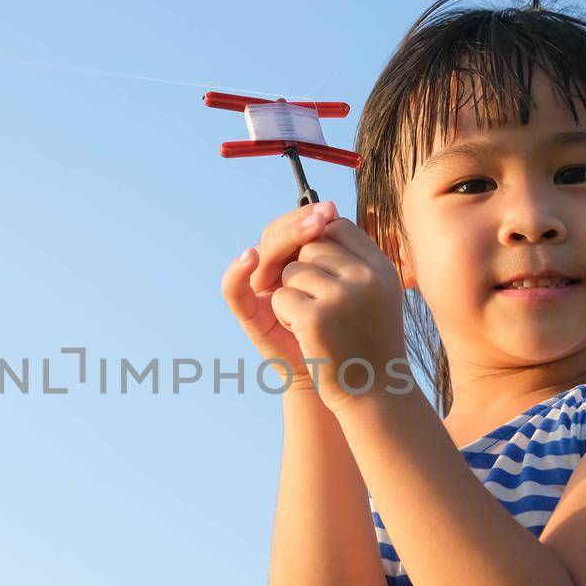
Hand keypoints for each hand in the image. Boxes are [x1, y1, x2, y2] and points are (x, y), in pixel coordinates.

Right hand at [220, 200, 339, 390]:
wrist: (345, 375)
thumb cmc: (352, 330)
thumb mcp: (348, 283)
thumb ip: (340, 252)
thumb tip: (335, 212)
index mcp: (296, 263)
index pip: (293, 227)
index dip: (307, 215)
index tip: (332, 209)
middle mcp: (274, 274)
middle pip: (275, 235)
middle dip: (298, 223)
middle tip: (323, 215)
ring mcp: (259, 293)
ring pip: (261, 253)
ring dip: (283, 238)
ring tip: (310, 228)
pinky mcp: (249, 314)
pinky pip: (233, 289)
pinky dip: (237, 271)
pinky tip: (250, 257)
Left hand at [273, 211, 409, 411]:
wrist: (372, 396)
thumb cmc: (365, 343)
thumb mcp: (370, 294)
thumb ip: (350, 258)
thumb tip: (324, 215)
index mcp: (381, 267)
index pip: (338, 227)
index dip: (319, 243)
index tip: (322, 273)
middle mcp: (366, 276)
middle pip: (310, 244)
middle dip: (302, 271)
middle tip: (323, 307)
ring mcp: (341, 296)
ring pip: (291, 270)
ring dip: (293, 296)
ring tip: (319, 325)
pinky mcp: (316, 318)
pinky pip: (280, 296)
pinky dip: (285, 317)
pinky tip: (308, 336)